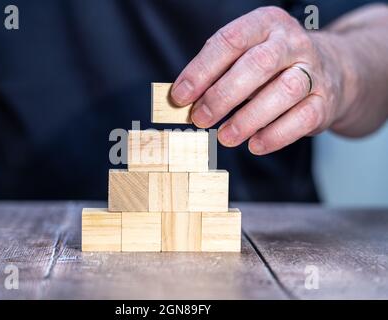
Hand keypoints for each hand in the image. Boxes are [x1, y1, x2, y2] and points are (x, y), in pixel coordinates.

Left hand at [171, 6, 347, 154]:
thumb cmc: (272, 66)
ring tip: (225, 137)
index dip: (201, 70)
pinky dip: (275, 135)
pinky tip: (255, 145)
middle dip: (222, 96)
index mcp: (266, 23)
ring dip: (248, 119)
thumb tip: (183, 99)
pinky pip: (302, 119)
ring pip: (284, 91)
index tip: (179, 97)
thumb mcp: (245, 55)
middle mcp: (292, 42)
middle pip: (258, 65)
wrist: (331, 68)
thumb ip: (217, 72)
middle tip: (200, 119)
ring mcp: (313, 71)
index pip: (230, 41)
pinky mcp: (325, 101)